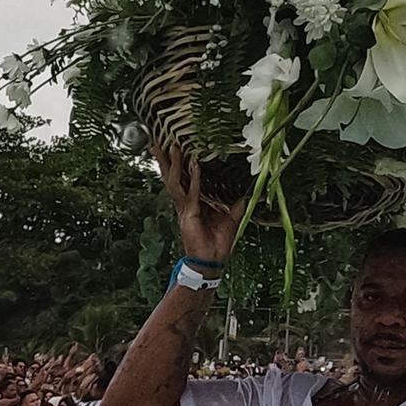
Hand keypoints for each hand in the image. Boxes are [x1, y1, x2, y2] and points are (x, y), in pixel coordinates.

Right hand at [153, 144, 246, 265]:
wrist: (212, 261)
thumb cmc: (218, 243)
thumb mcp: (231, 218)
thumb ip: (236, 204)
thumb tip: (247, 193)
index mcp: (192, 204)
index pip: (183, 180)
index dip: (178, 166)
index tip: (175, 149)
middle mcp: (185, 205)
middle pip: (173, 178)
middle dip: (165, 161)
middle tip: (159, 144)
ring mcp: (185, 209)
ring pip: (176, 182)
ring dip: (175, 165)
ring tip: (173, 149)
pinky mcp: (190, 215)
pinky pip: (192, 193)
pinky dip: (195, 178)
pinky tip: (194, 165)